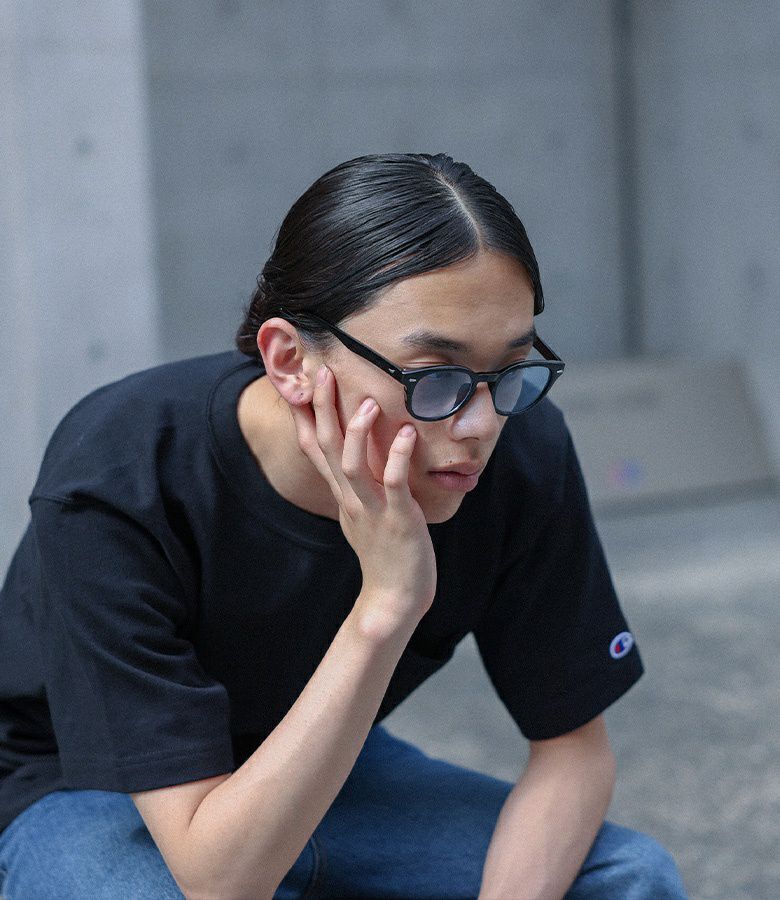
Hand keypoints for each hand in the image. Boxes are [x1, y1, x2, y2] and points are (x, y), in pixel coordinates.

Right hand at [288, 365, 436, 633]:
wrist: (394, 598)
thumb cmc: (385, 554)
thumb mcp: (363, 513)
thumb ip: (358, 485)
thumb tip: (355, 460)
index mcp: (342, 495)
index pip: (314, 449)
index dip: (304, 417)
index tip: (298, 384)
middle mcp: (350, 498)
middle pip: (326, 448)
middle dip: (323, 410)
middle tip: (323, 373)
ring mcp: (371, 510)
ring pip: (352, 465)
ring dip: (357, 433)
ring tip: (367, 402)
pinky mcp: (397, 520)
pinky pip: (393, 485)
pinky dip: (397, 458)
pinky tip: (406, 434)